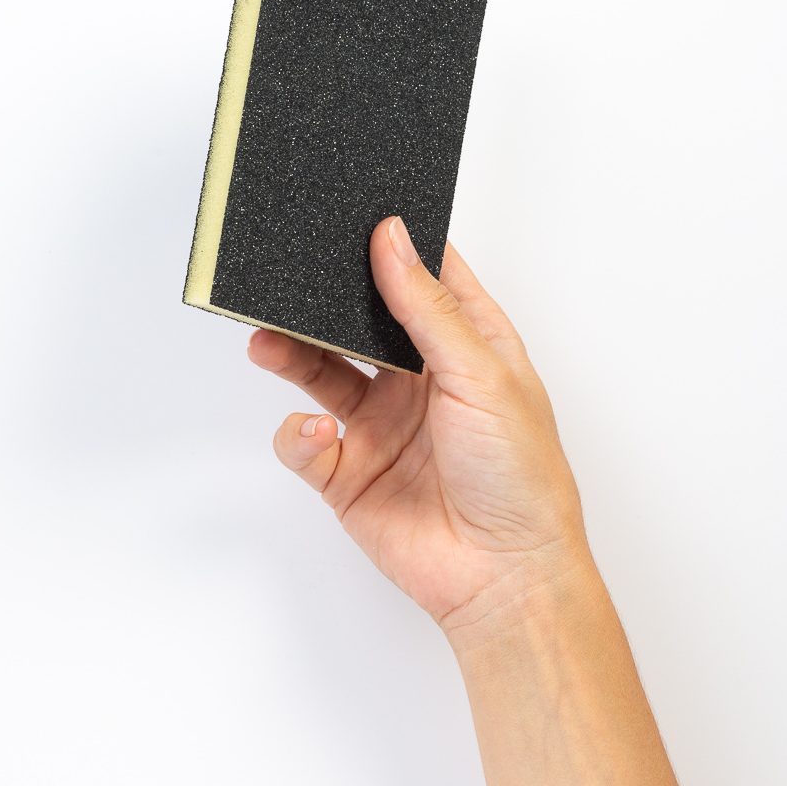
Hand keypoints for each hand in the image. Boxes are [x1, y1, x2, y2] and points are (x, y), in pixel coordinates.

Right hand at [245, 214, 593, 643]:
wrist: (503, 575)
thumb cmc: (520, 476)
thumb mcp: (481, 374)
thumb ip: (426, 307)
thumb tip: (392, 237)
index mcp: (466, 346)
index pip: (422, 278)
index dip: (392, 245)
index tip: (351, 210)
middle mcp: (419, 380)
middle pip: (358, 320)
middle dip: (323, 297)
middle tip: (285, 273)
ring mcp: (381, 425)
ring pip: (319, 371)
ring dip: (291, 352)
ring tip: (266, 335)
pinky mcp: (349, 473)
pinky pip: (304, 440)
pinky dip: (299, 432)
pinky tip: (317, 433)